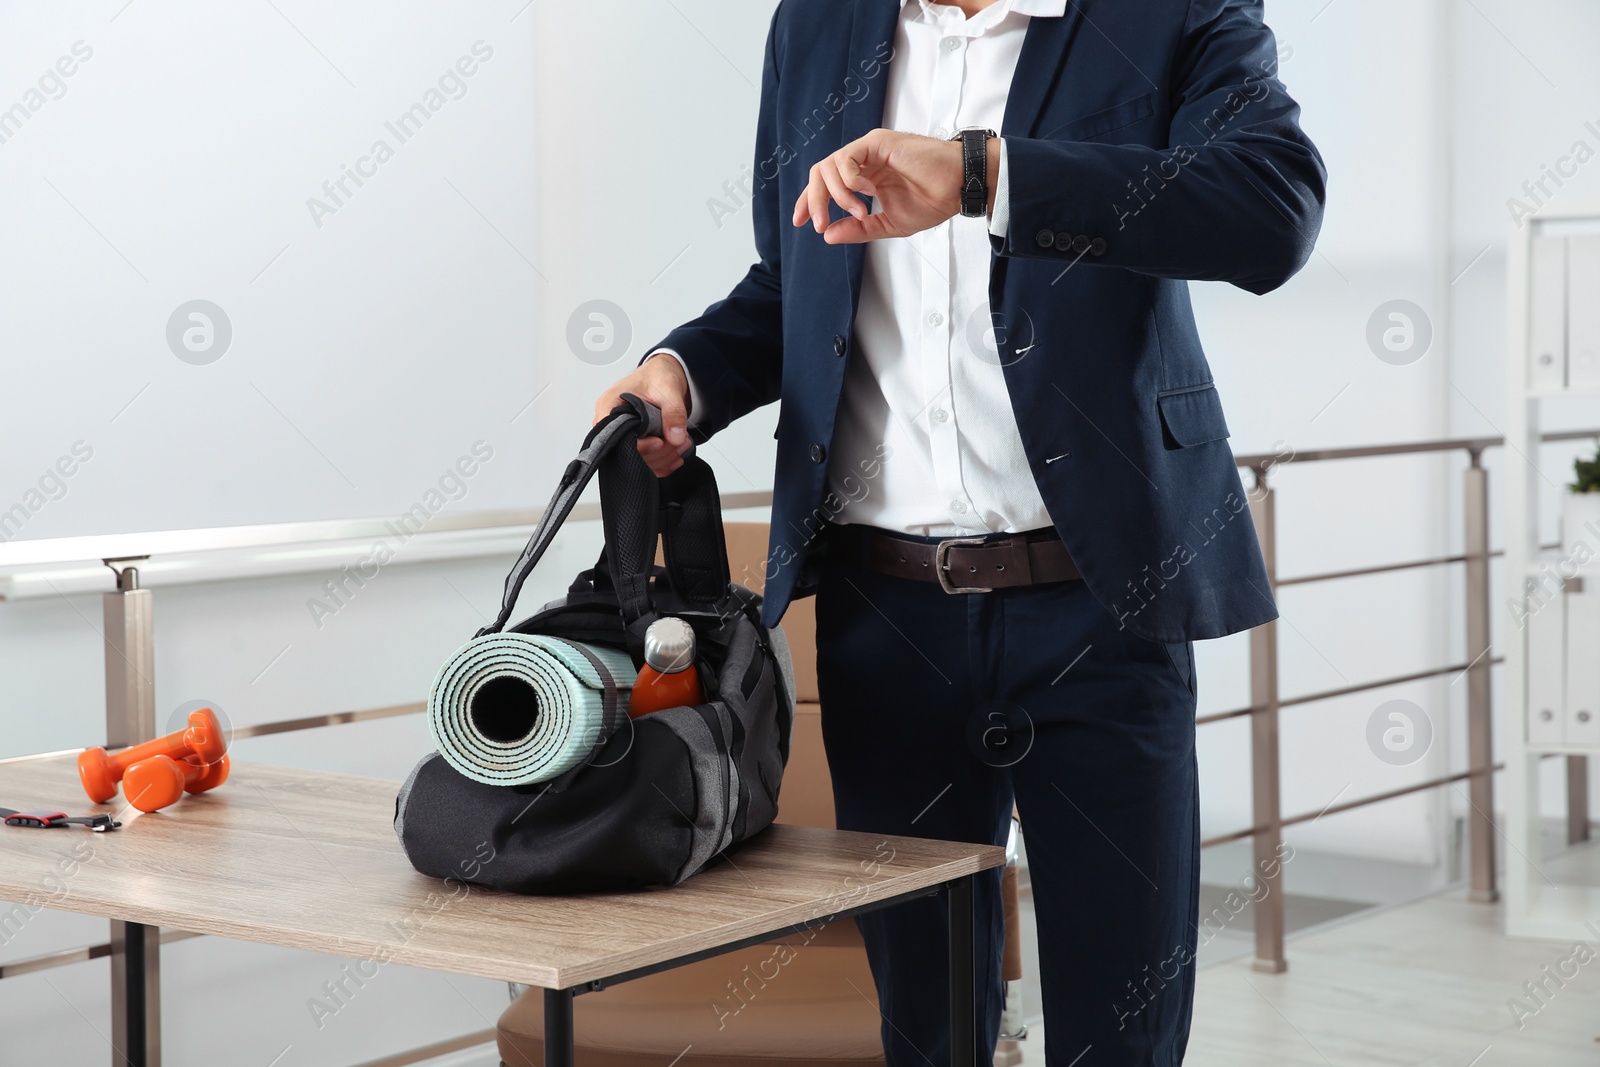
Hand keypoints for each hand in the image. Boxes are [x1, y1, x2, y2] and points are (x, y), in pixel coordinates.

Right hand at [593, 353, 691, 476]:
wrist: (664, 376)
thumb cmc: (657, 376)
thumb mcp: (667, 387)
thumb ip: (672, 412)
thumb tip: (676, 436)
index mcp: (609, 406)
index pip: (616, 437)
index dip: (640, 445)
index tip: (660, 441)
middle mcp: (611, 423)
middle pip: (628, 452)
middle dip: (659, 452)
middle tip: (680, 441)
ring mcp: (622, 435)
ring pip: (639, 460)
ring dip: (665, 457)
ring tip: (683, 443)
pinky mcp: (635, 443)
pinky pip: (646, 461)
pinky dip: (664, 462)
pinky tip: (677, 454)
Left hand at [792, 129, 996, 243]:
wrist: (957, 188)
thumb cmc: (932, 201)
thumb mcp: (888, 224)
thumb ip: (858, 229)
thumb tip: (828, 236)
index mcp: (863, 177)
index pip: (825, 185)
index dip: (809, 202)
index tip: (801, 223)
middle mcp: (862, 161)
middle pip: (819, 174)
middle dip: (813, 201)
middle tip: (820, 225)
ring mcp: (868, 149)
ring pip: (829, 165)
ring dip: (837, 195)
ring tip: (858, 212)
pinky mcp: (877, 141)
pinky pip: (847, 158)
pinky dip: (849, 179)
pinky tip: (866, 193)